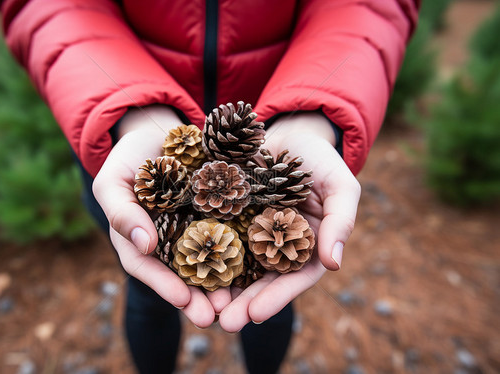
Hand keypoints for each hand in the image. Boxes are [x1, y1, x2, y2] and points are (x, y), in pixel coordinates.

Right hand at [93, 105, 230, 327]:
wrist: (160, 131)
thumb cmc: (130, 157)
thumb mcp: (114, 180)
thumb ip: (121, 211)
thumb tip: (144, 245)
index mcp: (141, 238)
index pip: (148, 267)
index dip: (164, 285)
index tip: (182, 300)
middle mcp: (170, 240)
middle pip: (182, 273)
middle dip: (197, 297)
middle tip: (213, 317)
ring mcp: (196, 227)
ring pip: (210, 260)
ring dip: (223, 284)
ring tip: (237, 304)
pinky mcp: (220, 212)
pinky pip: (232, 232)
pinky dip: (243, 250)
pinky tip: (259, 265)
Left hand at [219, 112, 360, 331]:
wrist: (284, 132)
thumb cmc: (318, 158)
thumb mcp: (339, 185)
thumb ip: (341, 221)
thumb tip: (335, 264)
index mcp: (305, 244)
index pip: (293, 278)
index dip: (277, 297)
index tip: (256, 315)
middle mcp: (276, 245)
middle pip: (260, 279)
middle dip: (243, 303)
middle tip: (224, 323)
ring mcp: (249, 231)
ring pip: (234, 265)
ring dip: (220, 288)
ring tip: (201, 309)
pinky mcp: (226, 215)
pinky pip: (213, 237)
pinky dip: (203, 255)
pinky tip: (187, 270)